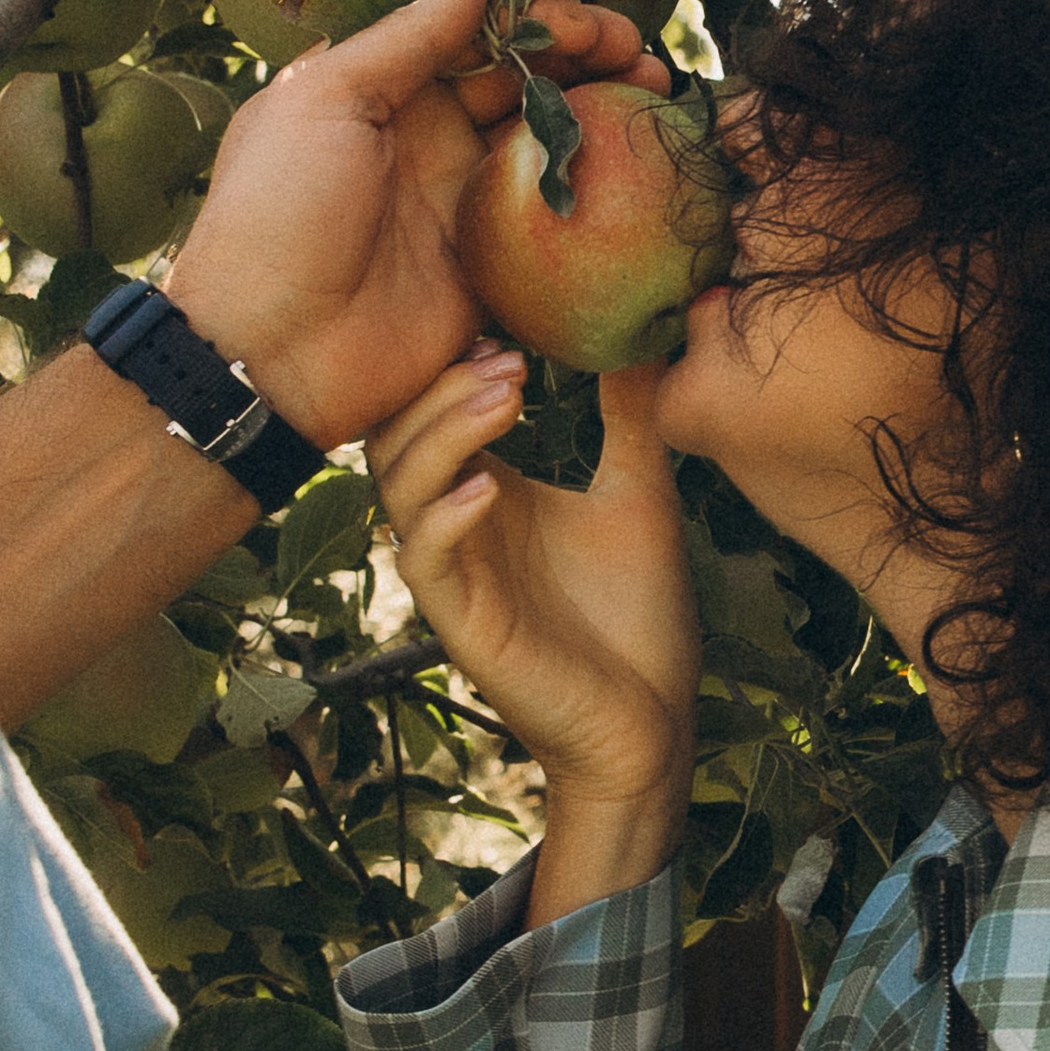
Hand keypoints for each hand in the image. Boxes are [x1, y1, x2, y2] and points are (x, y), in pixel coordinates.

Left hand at [171, 0, 665, 447]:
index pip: (476, 31)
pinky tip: (644, 169)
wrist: (268, 350)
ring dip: (605, 113)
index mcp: (385, 88)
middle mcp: (430, 137)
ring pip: (550, 143)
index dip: (533, 16)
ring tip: (656, 94)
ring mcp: (464, 203)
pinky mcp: (492, 269)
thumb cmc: (278, 209)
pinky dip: (601, 196)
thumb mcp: (326, 98)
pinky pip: (556, 226)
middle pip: (525, 80)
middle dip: (587, 57)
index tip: (577, 21)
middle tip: (637, 54)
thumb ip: (408, 35)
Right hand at [369, 353, 698, 918]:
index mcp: (485, 494)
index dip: (451, 366)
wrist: (652, 723)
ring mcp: (454, 578)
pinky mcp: (463, 626)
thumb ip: (628, 416)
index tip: (506, 328)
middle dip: (442, 389)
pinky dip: (447, 517)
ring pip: (399, 490)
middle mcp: (456, 529)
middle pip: (397, 437)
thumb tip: (640, 333)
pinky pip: (424, 562)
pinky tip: (491, 488)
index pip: (429, 413)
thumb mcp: (639, 493)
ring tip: (506, 399)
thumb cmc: (638, 618)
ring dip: (444, 435)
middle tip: (508, 358)